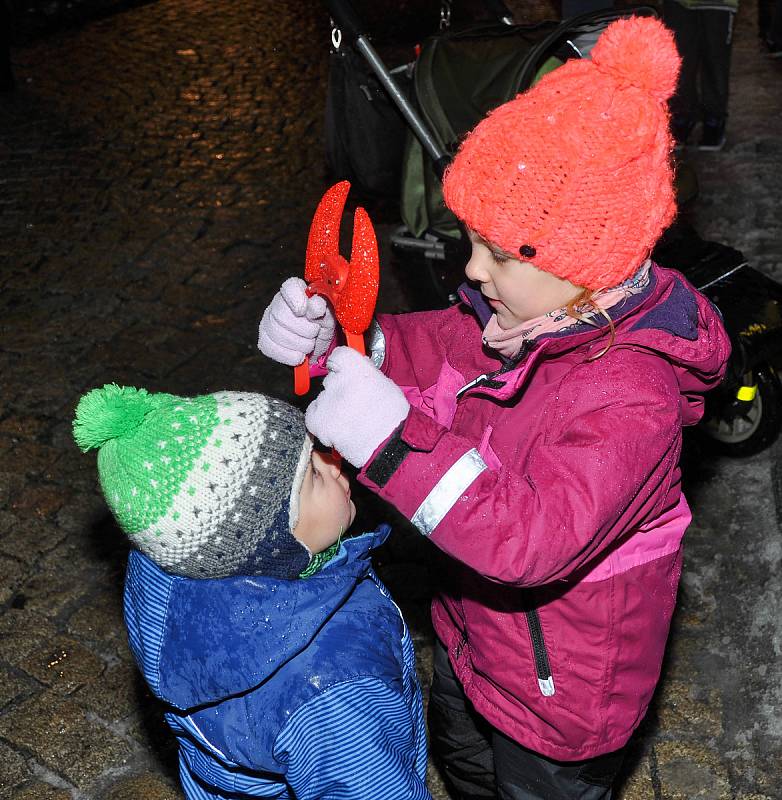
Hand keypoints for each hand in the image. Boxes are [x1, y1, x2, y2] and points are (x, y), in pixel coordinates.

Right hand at [258, 277, 335, 365]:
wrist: (317, 344)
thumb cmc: (321, 323)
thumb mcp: (328, 313)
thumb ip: (323, 306)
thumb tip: (315, 305)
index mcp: (295, 290)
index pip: (289, 287)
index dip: (297, 300)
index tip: (305, 311)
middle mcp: (277, 303)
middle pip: (281, 315)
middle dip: (305, 329)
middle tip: (315, 332)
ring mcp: (267, 321)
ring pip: (276, 333)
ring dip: (300, 344)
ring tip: (310, 344)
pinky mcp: (264, 340)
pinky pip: (271, 348)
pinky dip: (289, 355)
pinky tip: (300, 356)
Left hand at [305, 347, 409, 467]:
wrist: (388, 446)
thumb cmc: (393, 418)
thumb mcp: (386, 385)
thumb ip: (367, 373)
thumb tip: (358, 368)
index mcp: (357, 369)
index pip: (339, 355)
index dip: (341, 364)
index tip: (344, 371)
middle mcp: (338, 381)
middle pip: (331, 378)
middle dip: (340, 388)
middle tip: (354, 403)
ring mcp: (326, 401)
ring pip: (323, 397)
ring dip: (331, 405)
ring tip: (349, 420)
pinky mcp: (317, 420)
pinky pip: (312, 412)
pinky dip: (320, 417)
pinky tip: (336, 425)